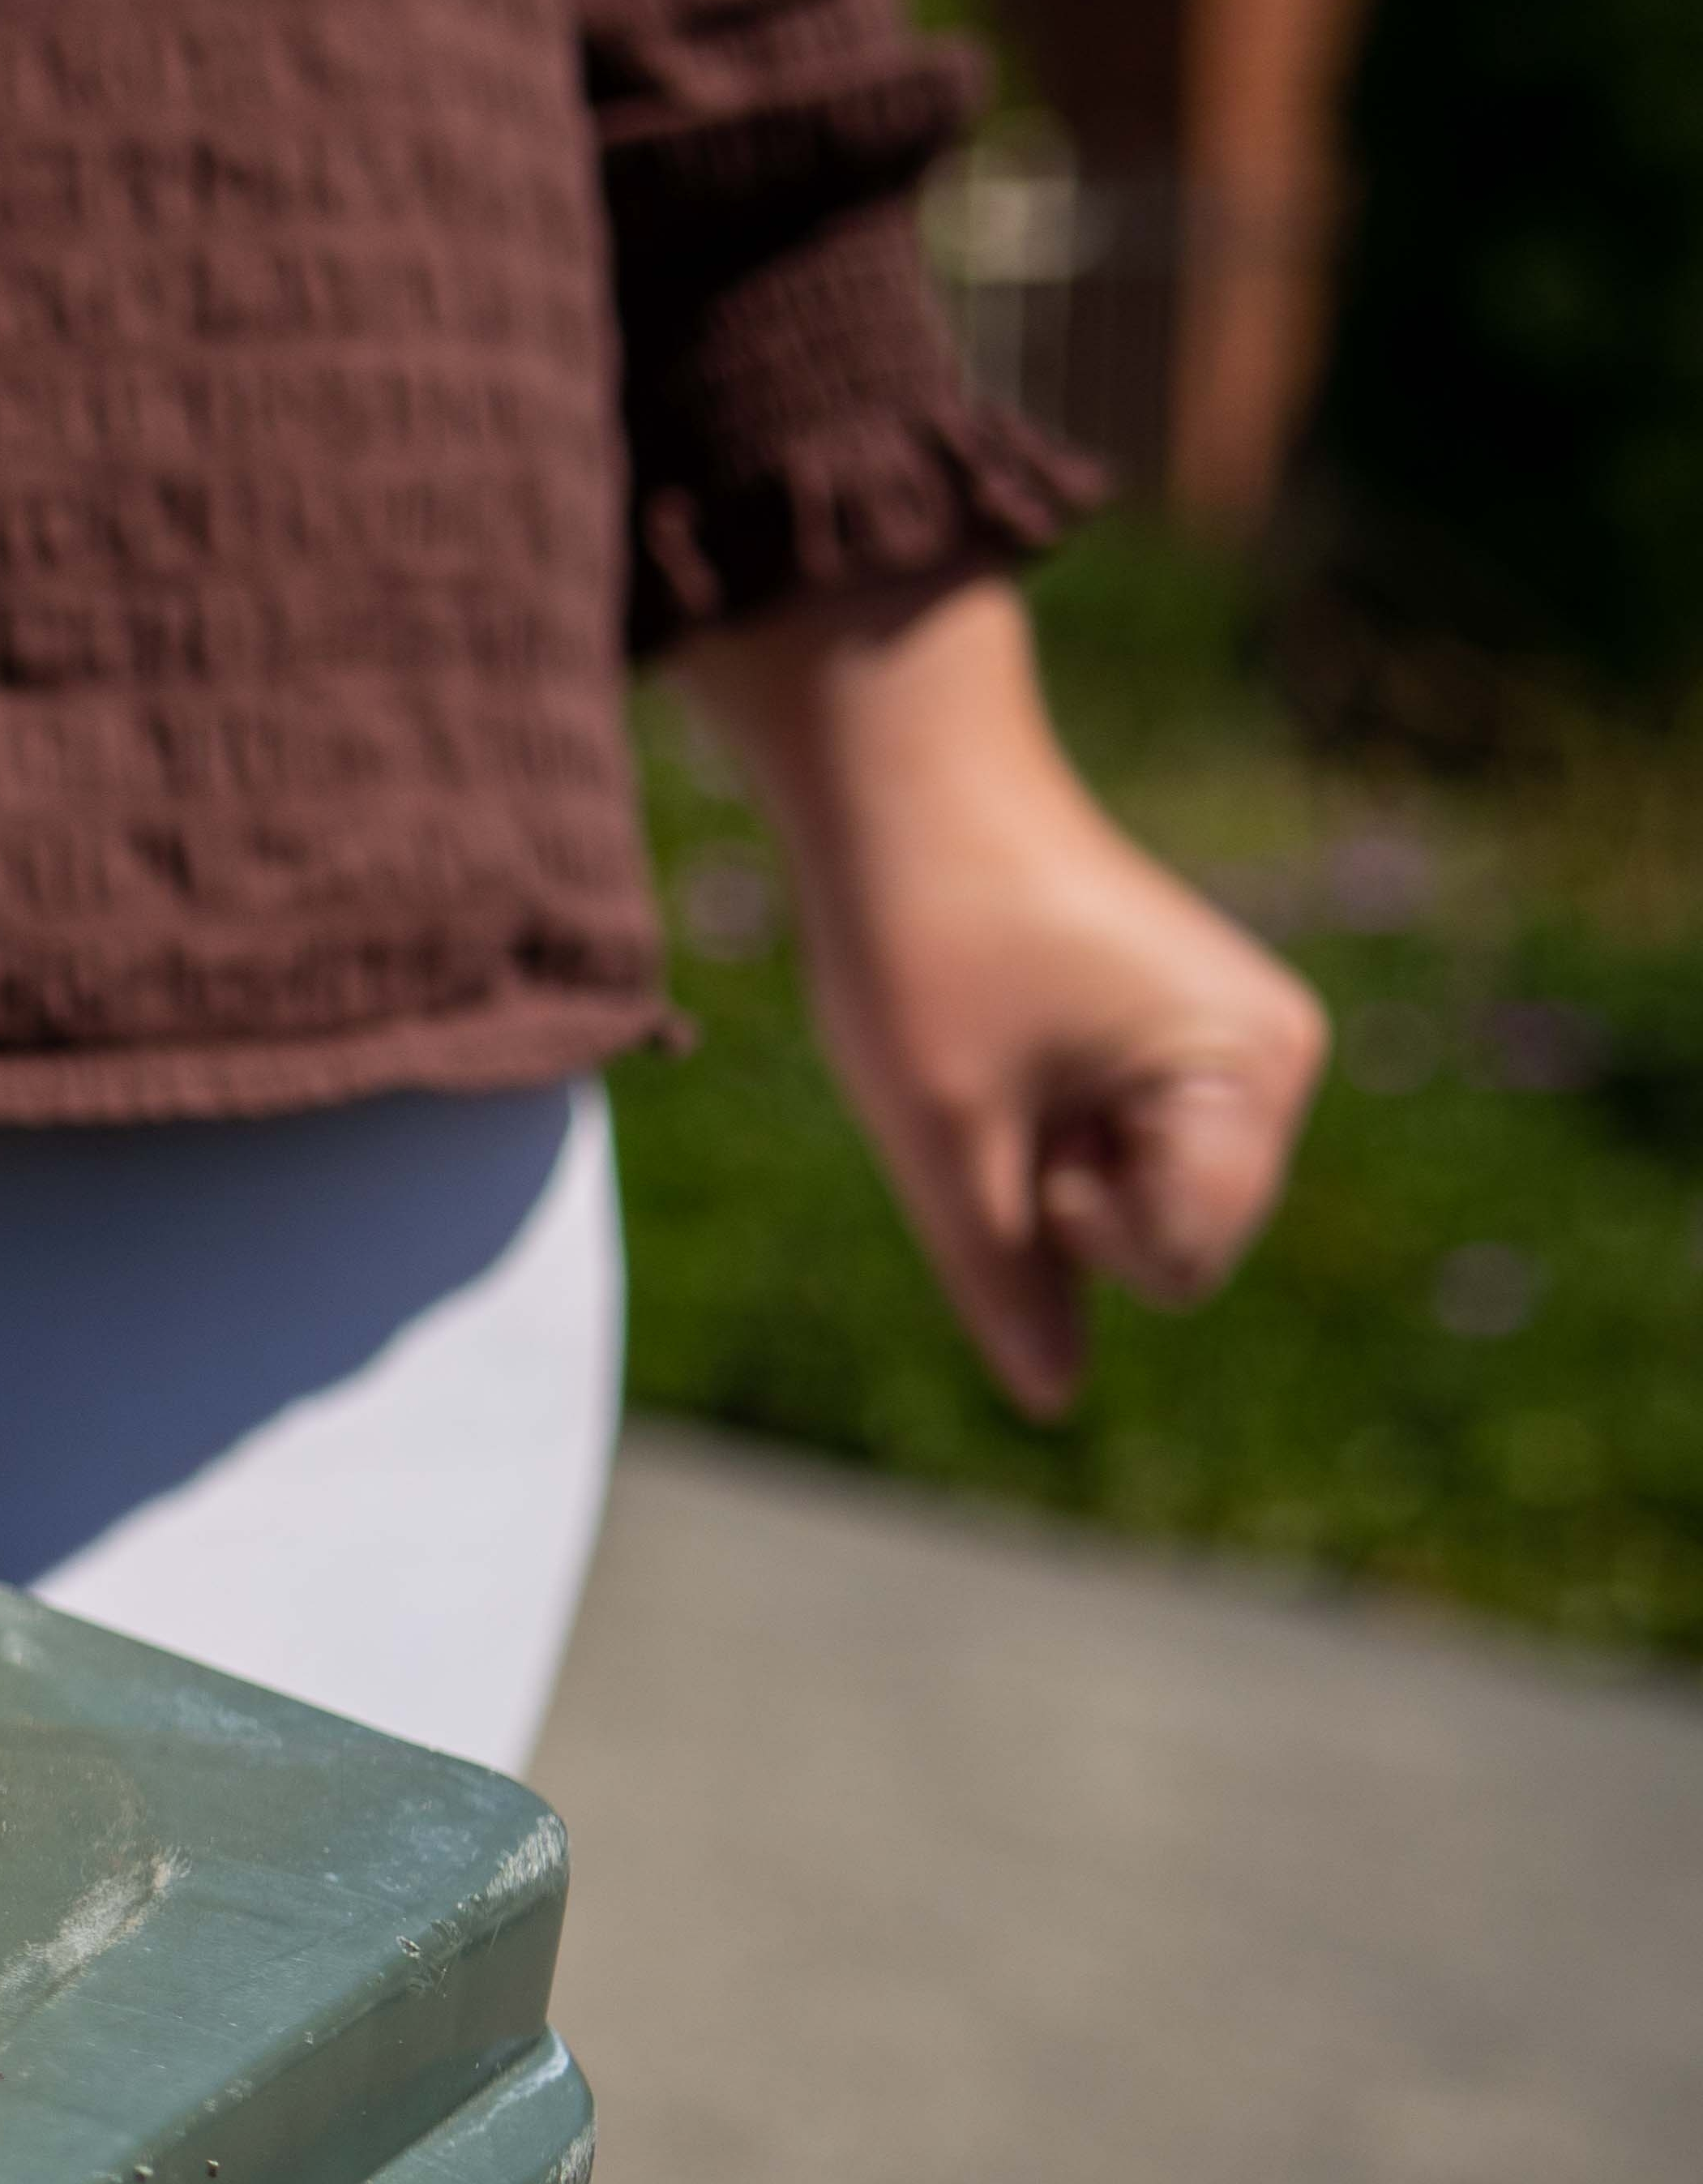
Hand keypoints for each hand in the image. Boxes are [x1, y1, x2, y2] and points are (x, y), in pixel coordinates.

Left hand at [685, 570, 1329, 1416]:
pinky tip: (1015, 1039)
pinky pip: (1127, 1138)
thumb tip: (1048, 1401)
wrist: (904, 783)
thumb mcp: (942, 1139)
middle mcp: (1279, 1056)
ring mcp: (1240, 1037)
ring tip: (1004, 1051)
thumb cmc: (919, 945)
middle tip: (1004, 1078)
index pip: (1181, 1267)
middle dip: (1071, 1197)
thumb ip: (1003, 1282)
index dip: (1074, 1228)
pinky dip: (1056, 1120)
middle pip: (1179, 1239)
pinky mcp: (1189, 1023)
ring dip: (1056, 1157)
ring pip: (1148, 1194)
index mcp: (1252, 1074)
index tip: (1024, 1122)